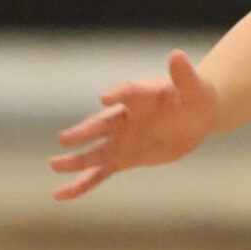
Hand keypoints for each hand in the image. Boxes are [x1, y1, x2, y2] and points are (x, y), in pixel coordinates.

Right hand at [48, 50, 219, 200]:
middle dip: (85, 132)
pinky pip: (100, 173)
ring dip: (77, 161)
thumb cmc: (194, 96)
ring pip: (96, 152)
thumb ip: (185, 74)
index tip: (107, 98)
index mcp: (140, 95)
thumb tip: (178, 55)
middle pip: (101, 124)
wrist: (195, 115)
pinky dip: (82, 184)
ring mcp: (122, 139)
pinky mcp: (125, 159)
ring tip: (54, 166)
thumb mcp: (195, 87)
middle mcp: (124, 117)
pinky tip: (61, 194)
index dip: (117, 94)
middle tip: (67, 138)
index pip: (126, 92)